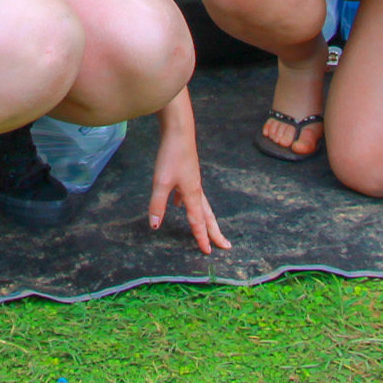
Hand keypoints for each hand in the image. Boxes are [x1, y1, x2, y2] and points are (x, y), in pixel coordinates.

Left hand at [147, 122, 230, 253]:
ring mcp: (193, 180)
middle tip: (226, 246)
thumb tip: (155, 226)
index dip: (201, 238)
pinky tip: (178, 202)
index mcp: (192, 194)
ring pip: (202, 205)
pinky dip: (188, 202)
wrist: (179, 131)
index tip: (208, 252)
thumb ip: (157, 205)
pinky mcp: (187, 172)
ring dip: (205, 218)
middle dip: (215, 232)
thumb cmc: (171, 156)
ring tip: (208, 229)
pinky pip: (191, 194)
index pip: (197, 222)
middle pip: (208, 216)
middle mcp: (196, 189)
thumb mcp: (161, 182)